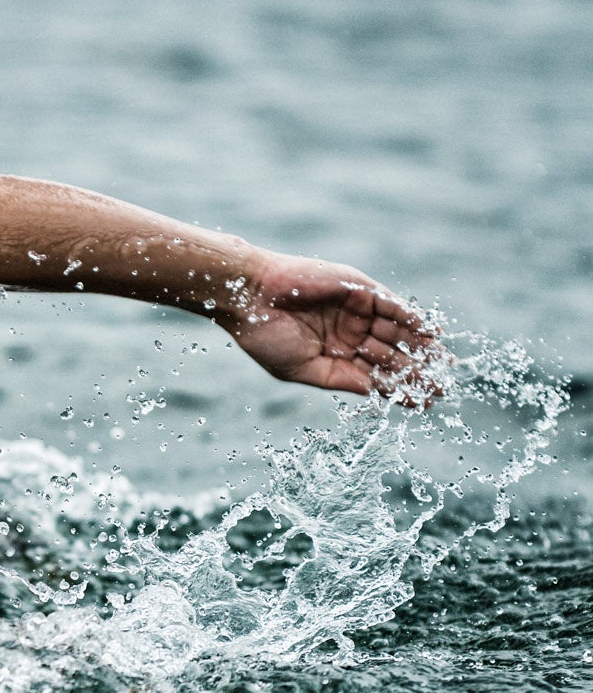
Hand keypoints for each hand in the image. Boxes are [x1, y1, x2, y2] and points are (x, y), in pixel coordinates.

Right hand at [224, 254, 439, 397]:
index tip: (424, 402)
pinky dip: (412, 318)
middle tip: (443, 385)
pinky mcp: (359, 289)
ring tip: (443, 363)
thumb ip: (339, 380)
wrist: (249, 297)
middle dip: (417, 371)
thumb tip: (374, 392)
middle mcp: (349, 335)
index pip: (375, 376)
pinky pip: (392, 305)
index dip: (400, 390)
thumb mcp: (302, 370)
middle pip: (392, 356)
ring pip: (398, 332)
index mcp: (334, 357)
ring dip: (421, 347)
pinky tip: (432, 332)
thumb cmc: (266, 336)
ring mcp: (356, 312)